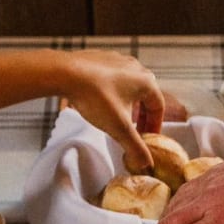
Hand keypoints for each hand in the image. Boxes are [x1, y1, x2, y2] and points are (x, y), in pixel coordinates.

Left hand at [61, 50, 164, 172]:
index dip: (155, 126)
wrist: (65, 73)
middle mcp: (135, 67)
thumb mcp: (119, 128)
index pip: (158, 107)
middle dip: (142, 117)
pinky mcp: (102, 58)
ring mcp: (118, 59)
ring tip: (120, 120)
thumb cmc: (96, 97)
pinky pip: (115, 79)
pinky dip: (115, 94)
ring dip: (129, 105)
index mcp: (146, 81)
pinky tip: (104, 104)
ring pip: (130, 87)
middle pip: (145, 96)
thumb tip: (147, 164)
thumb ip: (136, 148)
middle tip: (136, 132)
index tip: (148, 139)